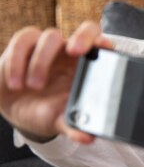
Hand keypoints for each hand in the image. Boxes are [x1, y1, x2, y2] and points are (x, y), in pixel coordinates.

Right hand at [0, 21, 112, 142]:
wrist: (18, 112)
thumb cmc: (47, 112)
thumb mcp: (61, 122)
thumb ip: (75, 128)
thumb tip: (87, 137)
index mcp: (89, 68)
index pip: (104, 47)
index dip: (105, 43)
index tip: (103, 48)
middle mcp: (72, 53)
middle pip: (86, 29)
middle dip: (82, 37)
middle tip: (74, 51)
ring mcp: (49, 47)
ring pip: (50, 36)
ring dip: (40, 61)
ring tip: (33, 87)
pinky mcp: (23, 47)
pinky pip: (23, 42)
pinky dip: (17, 61)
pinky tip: (16, 83)